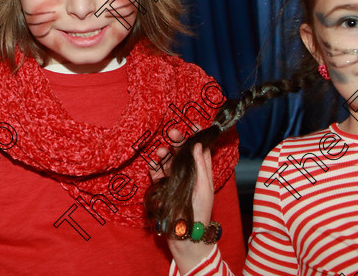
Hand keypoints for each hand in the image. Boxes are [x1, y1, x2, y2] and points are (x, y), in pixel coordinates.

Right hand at [152, 130, 217, 274]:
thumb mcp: (204, 187)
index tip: (194, 124)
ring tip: (162, 152)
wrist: (185, 234)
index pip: (200, 150)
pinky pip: (156, 172)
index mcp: (202, 172)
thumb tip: (198, 144)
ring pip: (168, 160)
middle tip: (172, 132)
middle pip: (182, 151)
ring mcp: (174, 179)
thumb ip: (201, 166)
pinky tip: (153, 163)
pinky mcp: (162, 187)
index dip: (197, 136)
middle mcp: (188, 173)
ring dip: (165, 153)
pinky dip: (154, 166)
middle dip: (178, 140)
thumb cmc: (199, 212)